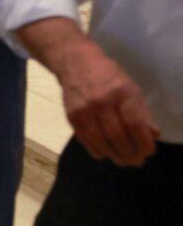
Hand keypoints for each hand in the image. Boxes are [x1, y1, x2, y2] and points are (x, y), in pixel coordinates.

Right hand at [57, 41, 158, 166]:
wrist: (75, 63)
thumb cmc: (108, 76)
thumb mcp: (131, 89)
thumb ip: (142, 113)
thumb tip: (153, 135)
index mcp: (122, 93)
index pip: (135, 124)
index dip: (143, 142)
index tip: (148, 151)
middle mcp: (102, 102)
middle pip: (118, 136)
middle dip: (129, 153)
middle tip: (136, 161)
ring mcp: (84, 110)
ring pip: (101, 141)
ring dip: (113, 155)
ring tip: (122, 161)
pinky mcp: (71, 116)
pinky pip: (85, 139)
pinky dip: (96, 150)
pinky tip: (104, 154)